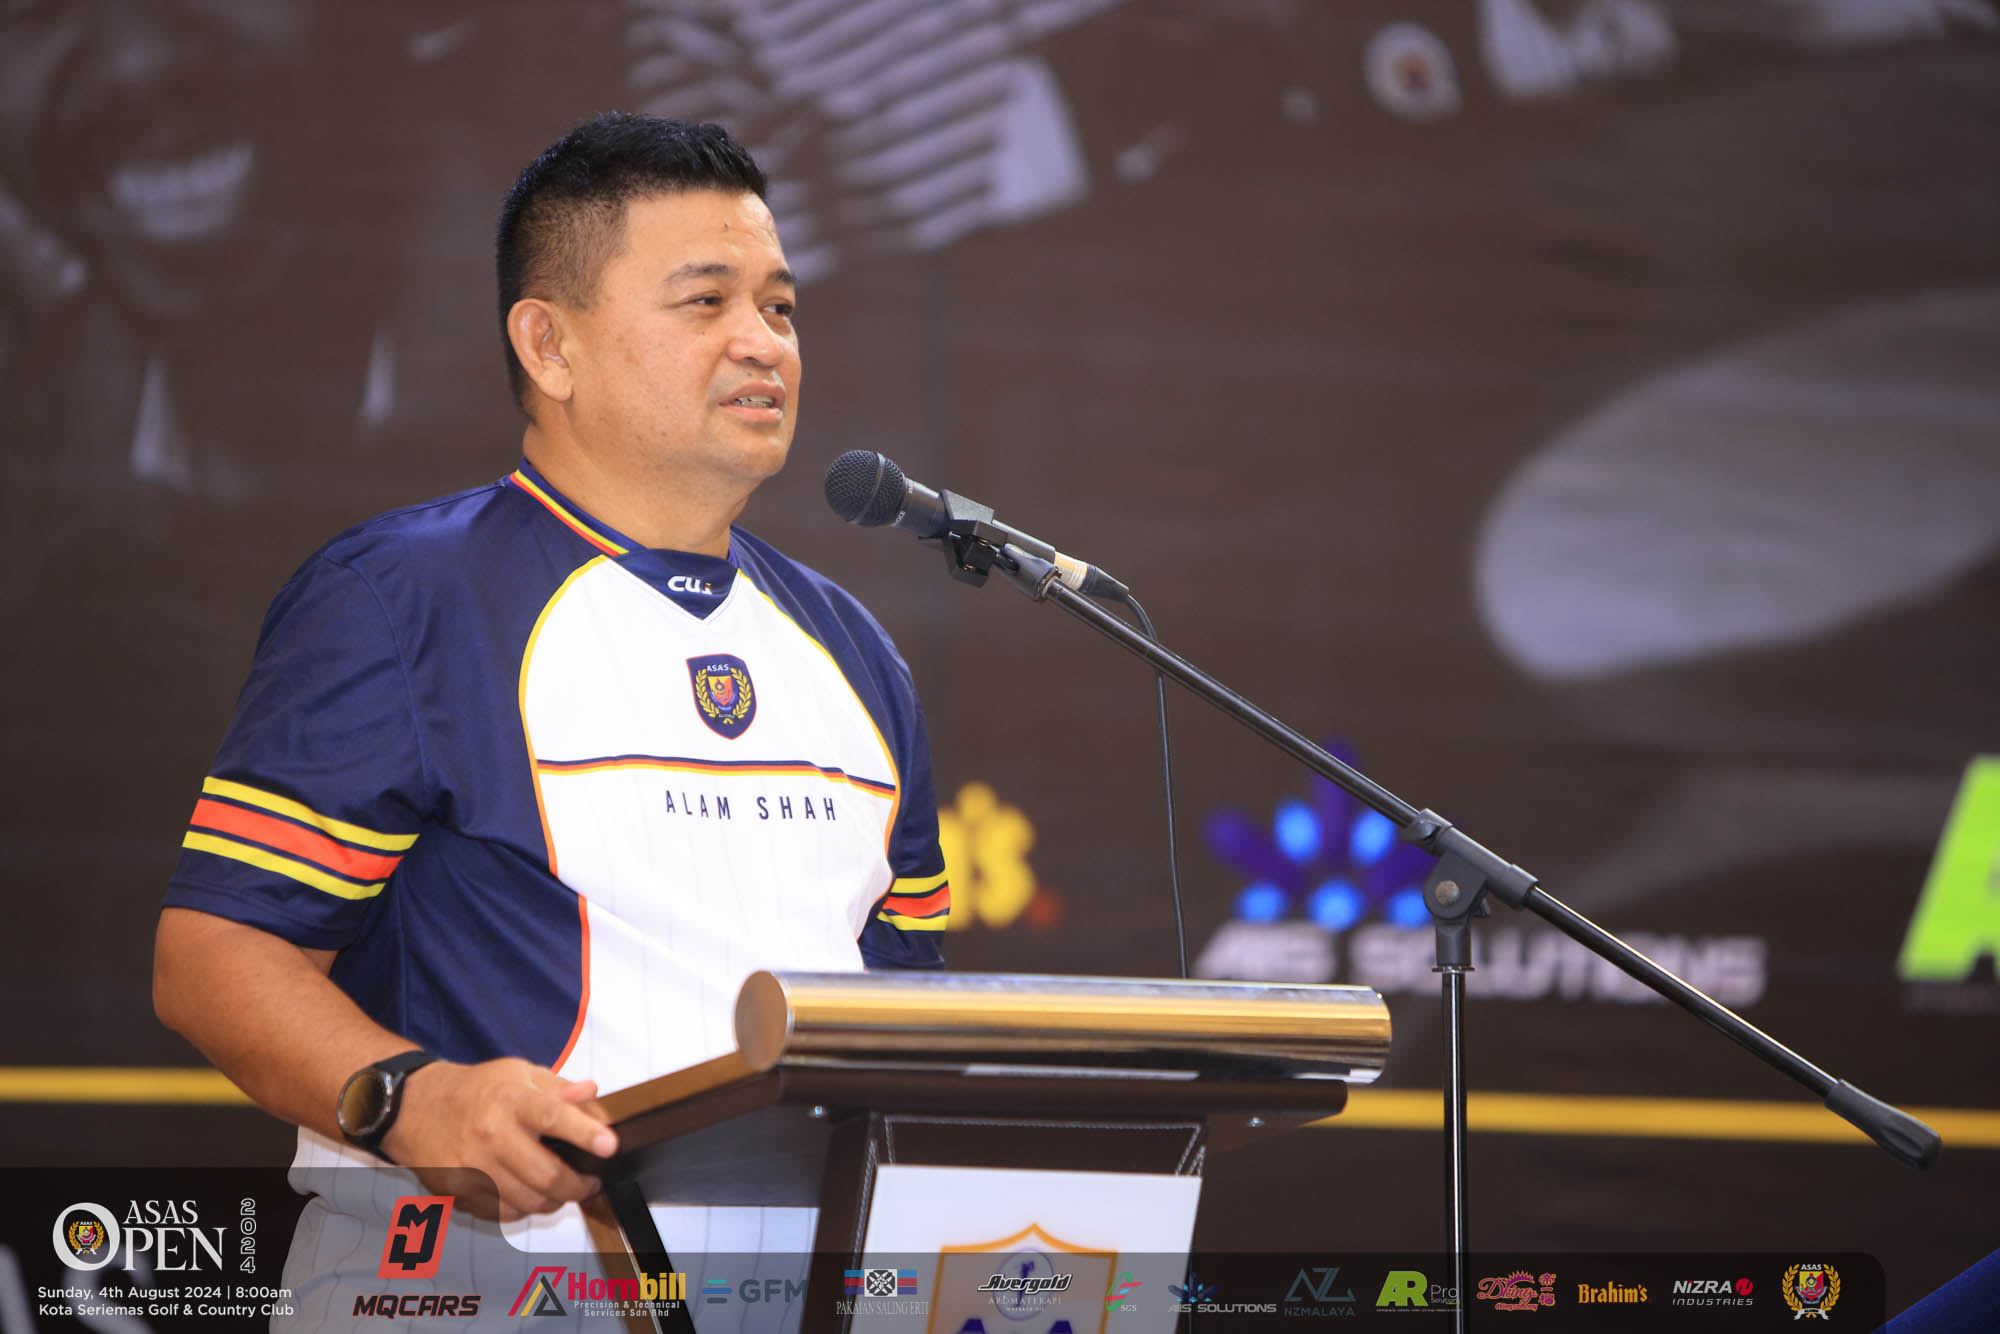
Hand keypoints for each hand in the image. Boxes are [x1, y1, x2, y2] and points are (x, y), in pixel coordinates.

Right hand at [379, 1058, 618, 1220]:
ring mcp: (472, 1167)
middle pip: (546, 1174)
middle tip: (589, 1181)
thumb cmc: (476, 1090)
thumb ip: (559, 1087)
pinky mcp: (459, 1192)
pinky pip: (504, 1213)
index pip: (552, 1116)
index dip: (584, 1132)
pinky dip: (523, 1208)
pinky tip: (526, 1192)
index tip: (609, 1145)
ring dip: (553, 1200)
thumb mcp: (518, 1073)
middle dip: (578, 1185)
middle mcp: (490, 1134)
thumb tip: (592, 1094)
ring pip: (529, 1201)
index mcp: (510, 1099)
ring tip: (559, 1187)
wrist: (415, 1107)